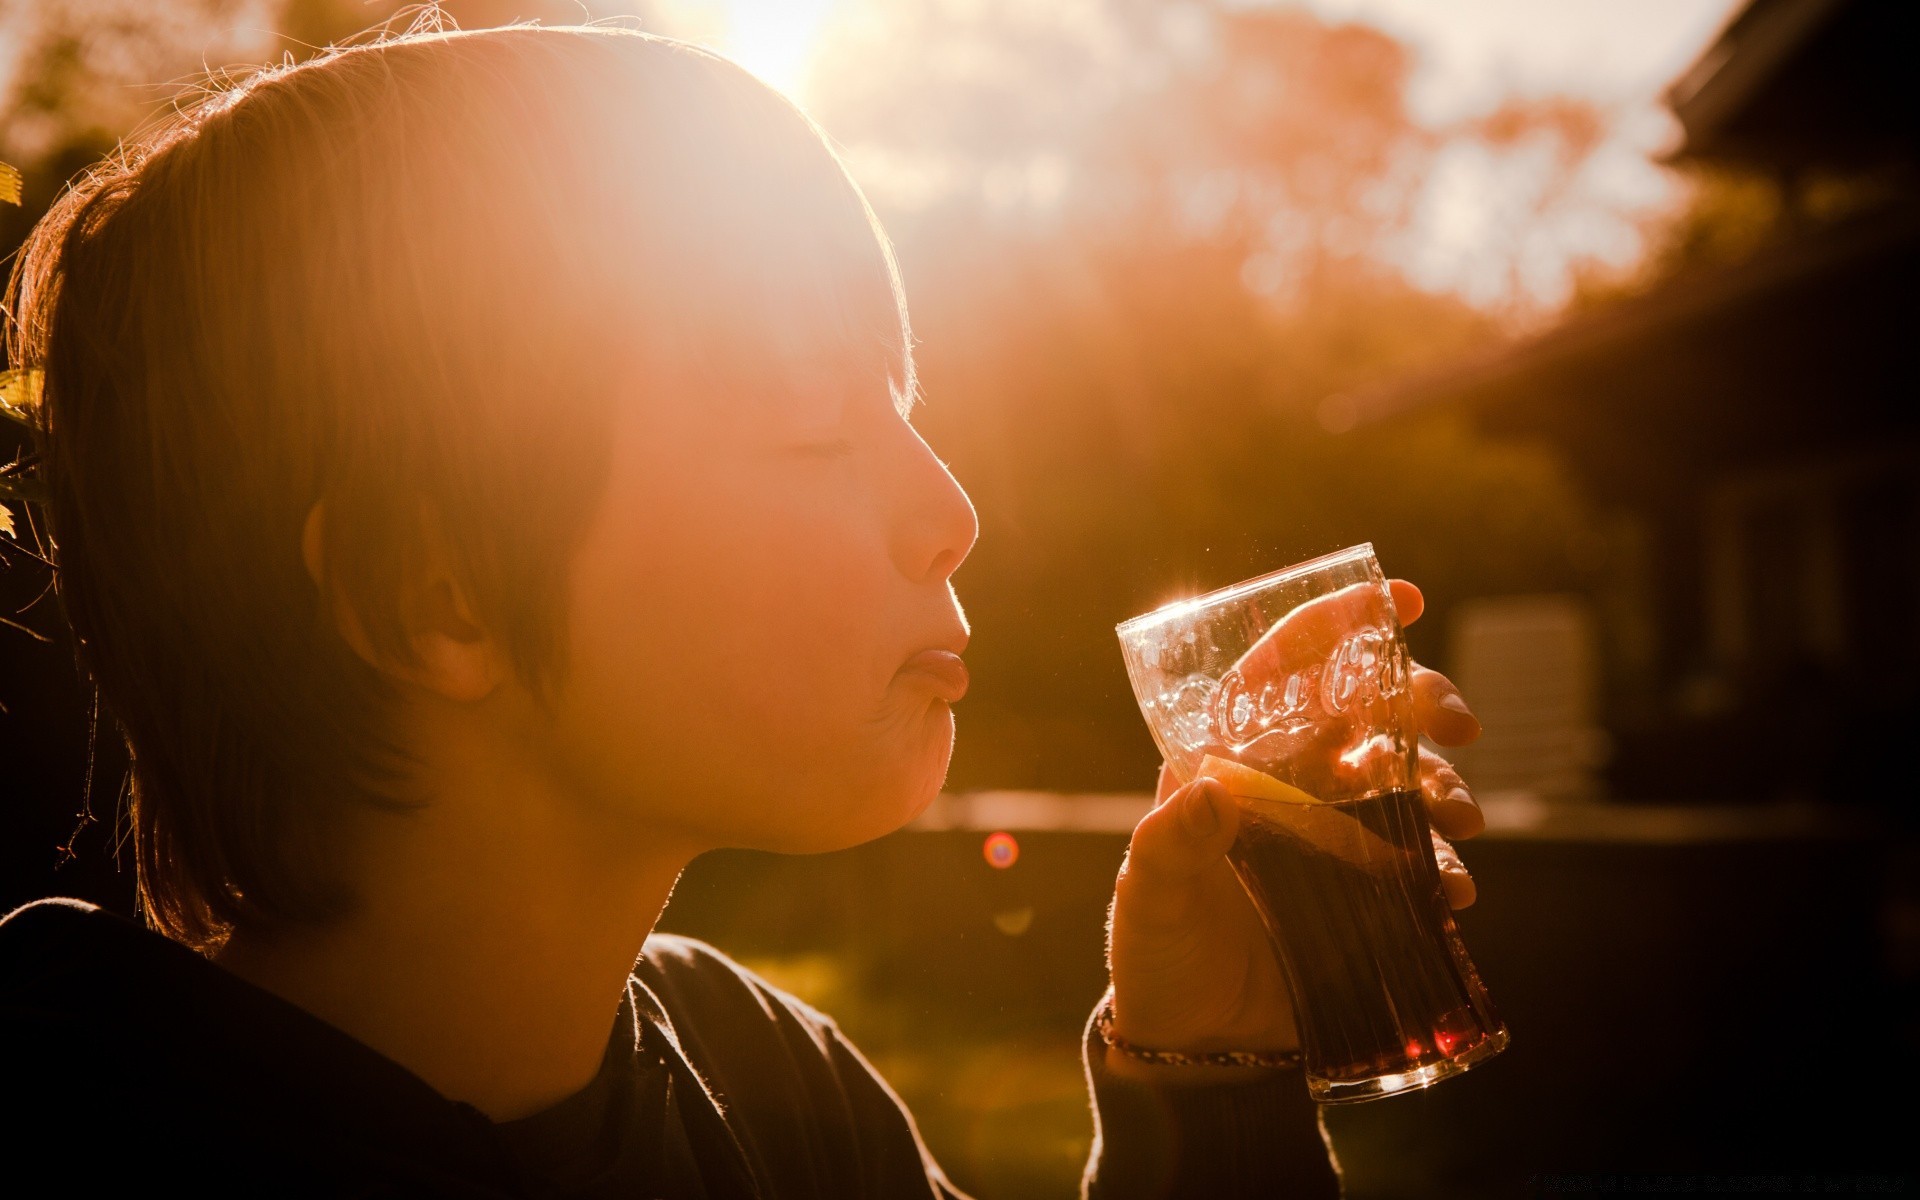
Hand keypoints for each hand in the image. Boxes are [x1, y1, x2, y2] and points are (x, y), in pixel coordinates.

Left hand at [1102, 580, 1484, 1078]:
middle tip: (1457, 721)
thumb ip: (1170, 844)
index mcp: (1231, 762)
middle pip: (1364, 713)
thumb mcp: (1148, 896)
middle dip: (1419, 699)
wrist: (1197, 1043)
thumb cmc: (1157, 952)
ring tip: (1463, 821)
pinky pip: (1422, 857)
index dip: (1335, 626)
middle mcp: (1290, 784)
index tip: (1397, 599)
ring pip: (1406, 778)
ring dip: (1444, 786)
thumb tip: (1206, 792)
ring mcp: (1335, 834)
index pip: (1282, 672)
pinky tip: (1456, 889)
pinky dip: (1447, 863)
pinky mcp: (1369, 889)